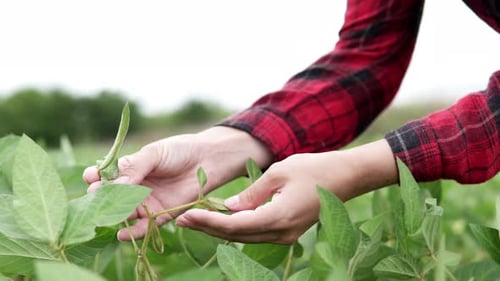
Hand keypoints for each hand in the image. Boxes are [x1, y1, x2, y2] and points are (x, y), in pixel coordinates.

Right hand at [83, 126, 271, 239]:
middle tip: (95, 198)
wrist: (208, 159)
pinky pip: (144, 226)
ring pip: (125, 213)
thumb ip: (134, 168)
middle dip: (102, 199)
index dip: (96, 177)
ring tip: (107, 217)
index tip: (90, 177)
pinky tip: (121, 234)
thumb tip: (112, 185)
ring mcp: (146, 202)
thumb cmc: (179, 151)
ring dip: (115, 216)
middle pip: (112, 197)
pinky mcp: (161, 214)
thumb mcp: (154, 154)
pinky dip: (133, 232)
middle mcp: (135, 187)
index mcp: (129, 169)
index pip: (106, 175)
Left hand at [175, 139, 396, 243]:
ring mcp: (286, 236)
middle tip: (182, 219)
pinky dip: (237, 227)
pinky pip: (257, 233)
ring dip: (220, 229)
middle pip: (236, 235)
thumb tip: (229, 207)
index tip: (186, 215)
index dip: (208, 222)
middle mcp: (281, 233)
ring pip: (245, 237)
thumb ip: (251, 193)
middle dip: (208, 228)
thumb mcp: (278, 173)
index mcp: (278, 217)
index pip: (234, 225)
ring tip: (196, 219)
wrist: (345, 177)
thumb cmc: (313, 168)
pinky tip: (222, 217)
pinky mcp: (288, 232)